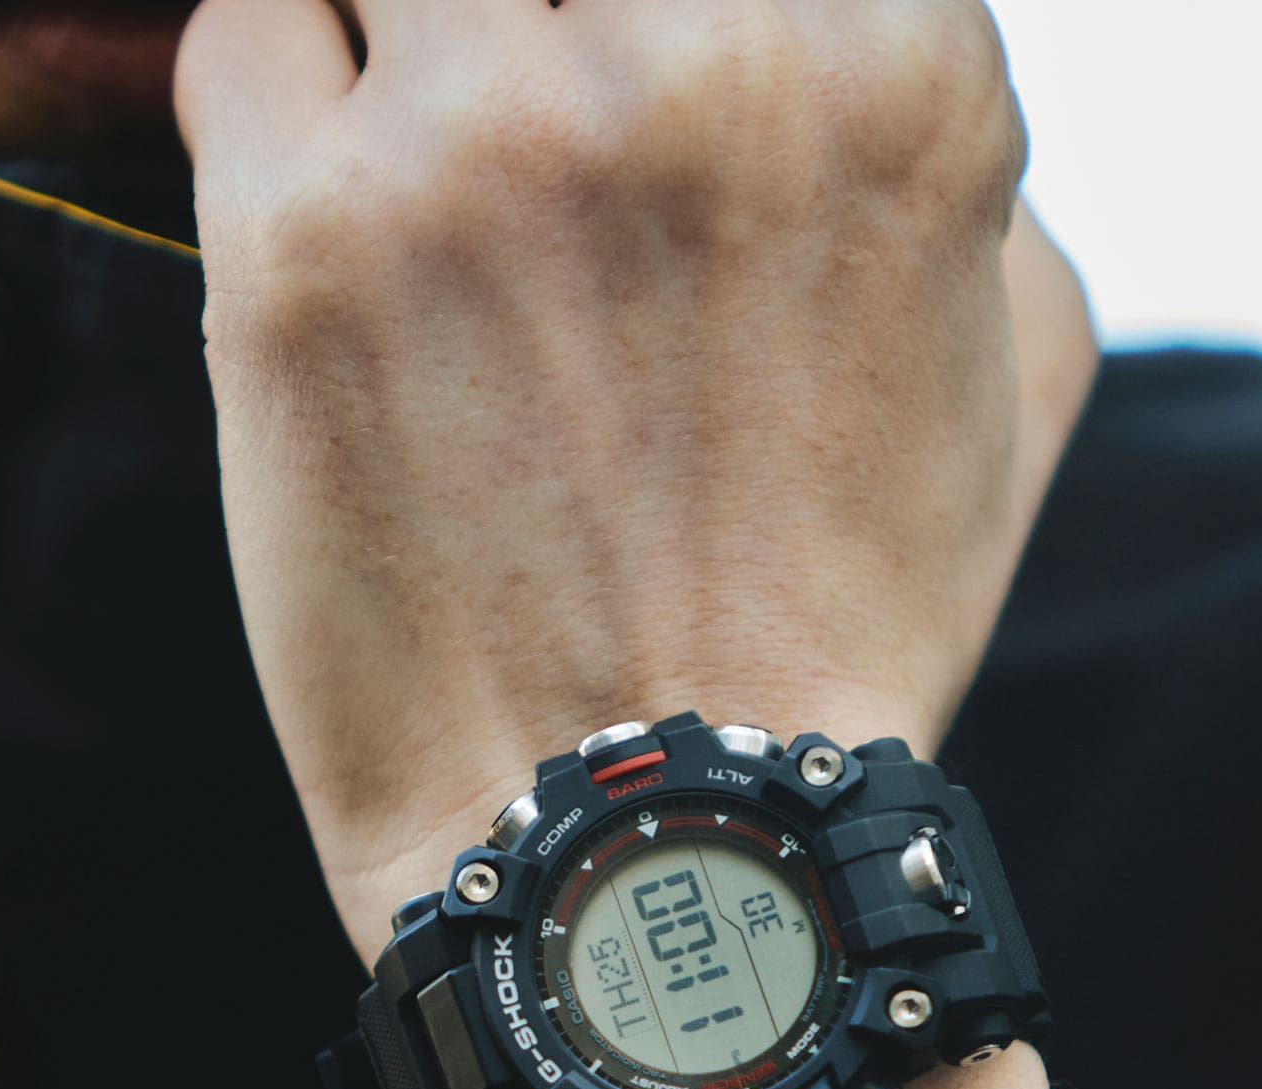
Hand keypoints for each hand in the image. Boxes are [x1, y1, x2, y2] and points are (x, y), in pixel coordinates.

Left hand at [177, 0, 1096, 967]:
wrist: (656, 833)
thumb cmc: (840, 628)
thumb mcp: (1016, 369)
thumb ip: (967, 139)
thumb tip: (873, 31)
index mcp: (889, 71)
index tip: (636, 43)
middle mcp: (690, 61)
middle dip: (542, 1)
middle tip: (526, 89)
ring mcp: (479, 144)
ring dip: (415, 14)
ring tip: (434, 143)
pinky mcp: (297, 245)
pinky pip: (244, 18)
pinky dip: (284, 68)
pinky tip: (333, 189)